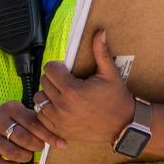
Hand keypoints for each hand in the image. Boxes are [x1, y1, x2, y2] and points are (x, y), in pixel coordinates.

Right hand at [0, 100, 64, 163]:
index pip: (34, 123)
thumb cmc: (5, 122)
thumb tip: (57, 137)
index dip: (49, 136)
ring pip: (15, 154)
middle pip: (25, 139)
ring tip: (26, 154)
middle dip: (36, 146)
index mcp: (10, 108)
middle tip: (37, 147)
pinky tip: (14, 163)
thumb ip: (35, 121)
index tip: (61, 144)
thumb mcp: (17, 114)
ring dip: (26, 157)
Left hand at [35, 30, 135, 145]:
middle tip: (66, 82)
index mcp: (72, 90)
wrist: (124, 127)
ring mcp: (59, 120)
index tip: (66, 70)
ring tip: (61, 95)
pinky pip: (41, 116)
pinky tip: (60, 107)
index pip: (49, 69)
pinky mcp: (59, 131)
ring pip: (39, 99)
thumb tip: (100, 32)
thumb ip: (101, 52)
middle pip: (43, 82)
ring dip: (48, 95)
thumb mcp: (110, 74)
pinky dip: (47, 111)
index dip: (57, 67)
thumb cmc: (117, 100)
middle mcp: (62, 106)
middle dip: (53, 79)